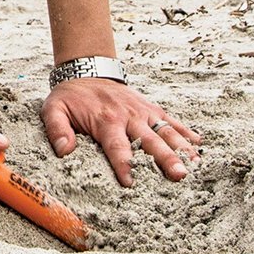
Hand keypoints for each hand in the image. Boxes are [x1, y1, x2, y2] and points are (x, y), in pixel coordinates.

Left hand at [40, 78, 200, 188]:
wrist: (87, 71)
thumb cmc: (71, 97)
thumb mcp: (54, 109)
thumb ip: (57, 129)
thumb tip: (64, 151)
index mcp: (105, 120)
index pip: (116, 147)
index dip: (123, 164)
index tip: (130, 182)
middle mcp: (129, 116)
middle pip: (149, 141)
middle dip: (164, 159)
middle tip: (178, 175)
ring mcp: (143, 112)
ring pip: (166, 132)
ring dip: (181, 149)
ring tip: (194, 165)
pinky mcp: (152, 109)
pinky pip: (171, 121)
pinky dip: (186, 132)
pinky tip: (200, 146)